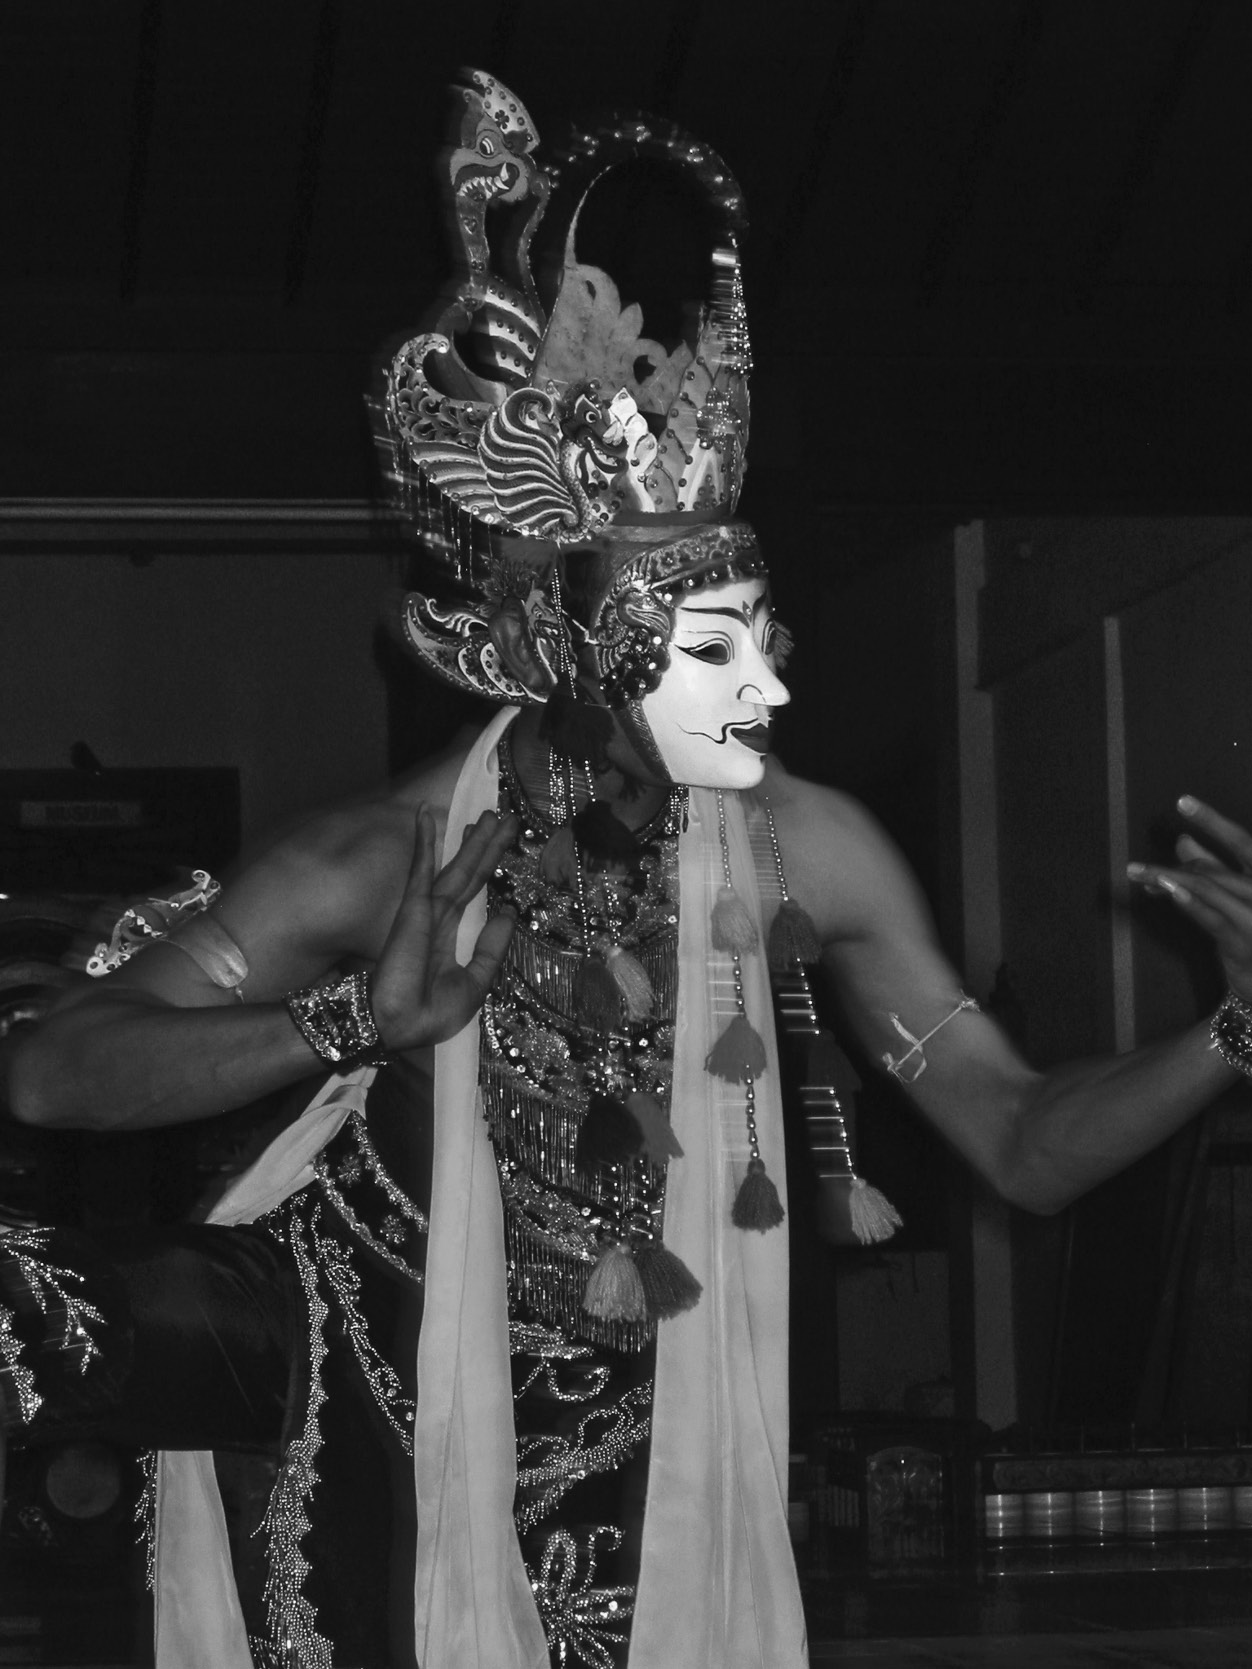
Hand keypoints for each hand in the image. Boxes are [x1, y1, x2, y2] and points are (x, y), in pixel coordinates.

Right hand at [370, 807, 517, 1050]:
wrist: (397, 1027)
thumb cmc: (430, 1013)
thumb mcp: (474, 983)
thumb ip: (491, 948)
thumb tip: (508, 912)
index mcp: (451, 933)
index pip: (474, 890)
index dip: (489, 865)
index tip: (504, 844)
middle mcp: (440, 916)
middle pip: (470, 872)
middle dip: (488, 844)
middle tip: (506, 816)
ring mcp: (426, 909)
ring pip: (455, 865)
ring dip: (472, 838)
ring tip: (491, 812)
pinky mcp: (413, 908)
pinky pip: (421, 868)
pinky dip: (424, 841)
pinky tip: (426, 814)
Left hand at [1128, 796, 1251, 1003]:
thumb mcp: (1238, 897)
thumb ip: (1214, 869)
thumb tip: (1183, 842)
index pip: (1244, 843)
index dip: (1213, 820)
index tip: (1182, 801)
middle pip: (1216, 869)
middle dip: (1177, 861)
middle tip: (1140, 862)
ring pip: (1208, 889)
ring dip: (1168, 879)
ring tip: (1139, 873)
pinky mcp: (1242, 941)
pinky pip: (1211, 917)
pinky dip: (1187, 901)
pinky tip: (1165, 890)